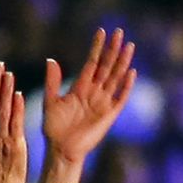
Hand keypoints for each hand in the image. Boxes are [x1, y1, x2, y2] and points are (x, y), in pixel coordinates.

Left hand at [41, 28, 136, 165]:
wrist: (61, 150)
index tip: (101, 32)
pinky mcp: (110, 115)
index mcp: (80, 87)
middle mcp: (94, 92)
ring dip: (122, 62)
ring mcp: (103, 102)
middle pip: (106, 66)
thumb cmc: (54, 128)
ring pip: (115, 77)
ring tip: (129, 46)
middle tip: (119, 32)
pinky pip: (121, 97)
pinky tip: (132, 72)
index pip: (92, 62)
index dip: (97, 47)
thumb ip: (53, 81)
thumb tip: (51, 60)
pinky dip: (126, 85)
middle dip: (112, 49)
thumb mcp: (50, 101)